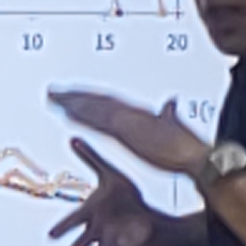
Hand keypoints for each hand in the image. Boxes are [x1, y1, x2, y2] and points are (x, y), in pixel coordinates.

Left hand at [45, 87, 211, 180]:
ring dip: (71, 101)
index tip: (74, 94)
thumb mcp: (174, 126)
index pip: (109, 102)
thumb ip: (169, 113)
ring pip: (93, 106)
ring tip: (51, 96)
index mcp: (140, 113)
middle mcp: (131, 112)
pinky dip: (81, 114)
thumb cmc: (187, 146)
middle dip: (75, 95)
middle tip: (53, 90)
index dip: (91, 97)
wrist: (195, 155)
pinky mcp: (125, 131)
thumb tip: (170, 103)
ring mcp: (127, 120)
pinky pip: (97, 119)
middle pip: (97, 100)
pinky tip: (66, 112)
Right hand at [47, 140, 169, 245]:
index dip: (63, 229)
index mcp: (91, 213)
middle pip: (84, 241)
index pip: (73, 221)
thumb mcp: (108, 173)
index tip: (51, 236)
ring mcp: (111, 242)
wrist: (141, 215)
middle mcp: (97, 231)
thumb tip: (73, 137)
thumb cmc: (122, 195)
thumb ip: (90, 158)